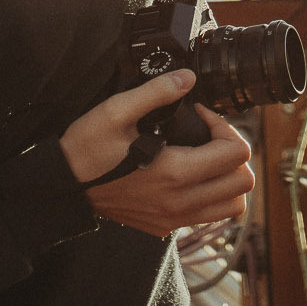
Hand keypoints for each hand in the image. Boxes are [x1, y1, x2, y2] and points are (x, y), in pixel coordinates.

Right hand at [60, 71, 255, 236]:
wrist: (63, 186)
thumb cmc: (87, 148)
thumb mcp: (116, 110)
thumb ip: (156, 92)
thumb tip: (188, 78)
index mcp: (175, 172)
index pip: (236, 153)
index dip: (224, 125)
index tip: (200, 114)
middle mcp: (180, 201)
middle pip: (243, 182)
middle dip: (233, 151)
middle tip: (208, 134)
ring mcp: (174, 219)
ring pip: (232, 206)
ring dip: (228, 178)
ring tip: (206, 156)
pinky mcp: (164, 227)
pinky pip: (208, 216)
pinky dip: (212, 195)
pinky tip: (189, 175)